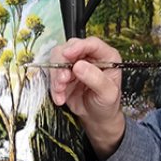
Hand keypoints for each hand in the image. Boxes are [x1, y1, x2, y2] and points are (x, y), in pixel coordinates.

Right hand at [47, 36, 125, 157]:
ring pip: (57, 59)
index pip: (91, 43)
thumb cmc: (107, 103)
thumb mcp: (107, 93)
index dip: (78, 46)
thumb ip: (96, 79)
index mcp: (106, 56)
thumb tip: (79, 66)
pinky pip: (53, 75)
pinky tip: (60, 98)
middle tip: (63, 79)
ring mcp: (75, 64)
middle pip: (69, 48)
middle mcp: (89, 56)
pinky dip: (54, 87)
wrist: (97, 117)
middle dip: (62, 64)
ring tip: (61, 91)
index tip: (67, 55)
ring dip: (56, 76)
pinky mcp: (64, 74)